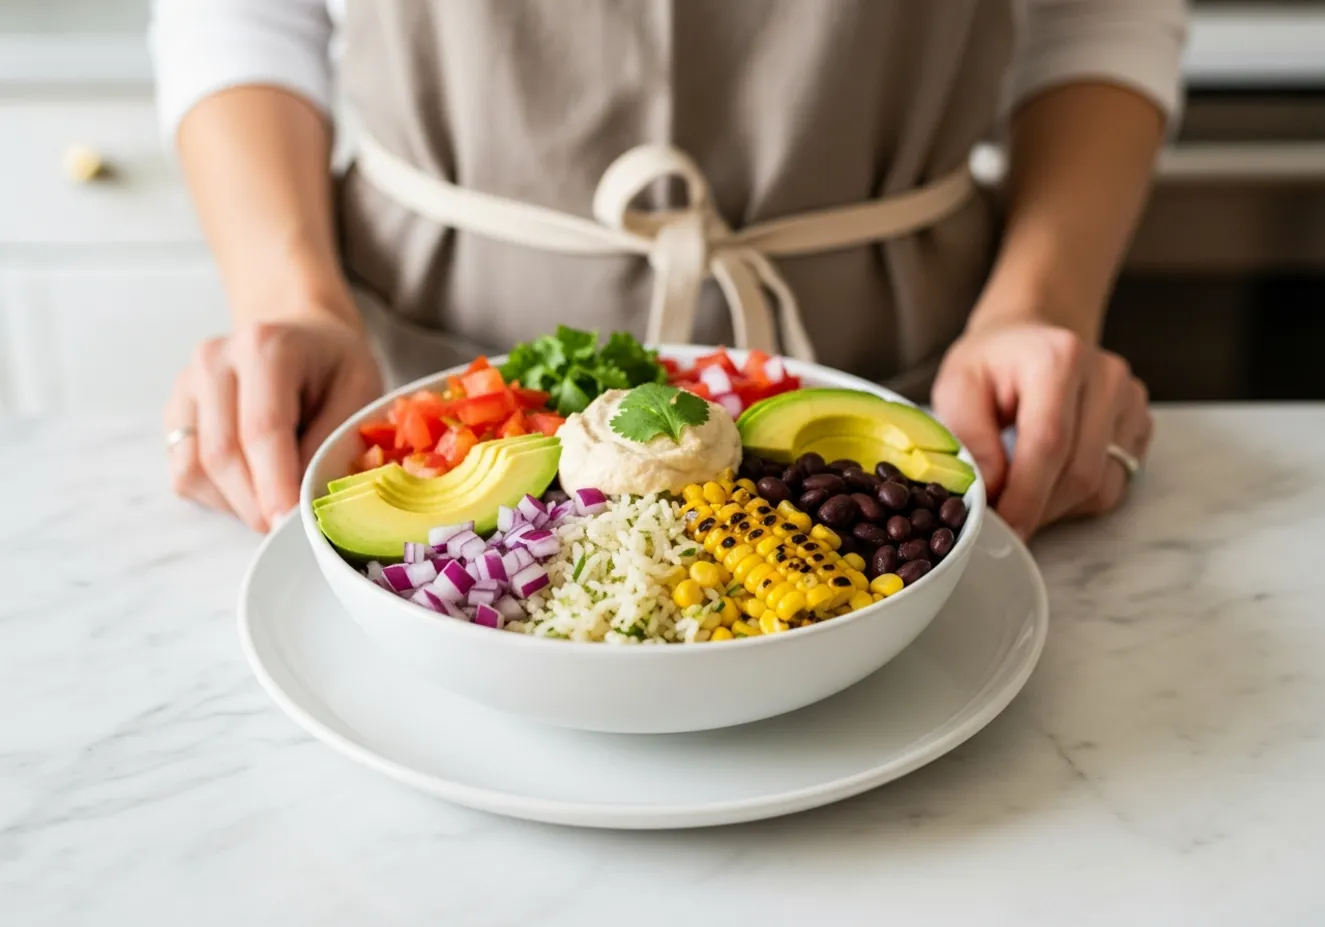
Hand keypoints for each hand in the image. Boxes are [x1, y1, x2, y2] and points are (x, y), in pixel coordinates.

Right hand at [164, 315, 382, 531]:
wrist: (302, 335)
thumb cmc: (335, 366)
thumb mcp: (359, 392)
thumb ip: (331, 441)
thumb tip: (304, 500)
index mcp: (265, 347)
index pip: (262, 429)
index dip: (274, 485)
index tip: (289, 524)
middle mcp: (214, 361)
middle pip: (223, 455)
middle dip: (257, 504)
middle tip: (292, 528)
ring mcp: (187, 387)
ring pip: (195, 470)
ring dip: (237, 504)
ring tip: (278, 501)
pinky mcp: (175, 413)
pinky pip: (184, 473)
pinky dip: (218, 496)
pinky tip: (254, 486)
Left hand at [931, 321, 1151, 539]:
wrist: (1032, 334)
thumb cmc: (992, 362)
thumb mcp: (958, 386)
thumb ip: (969, 437)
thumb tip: (986, 492)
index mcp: (1058, 359)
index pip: (1049, 444)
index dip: (1026, 497)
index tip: (1003, 530)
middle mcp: (1105, 376)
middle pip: (1080, 472)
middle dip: (1038, 509)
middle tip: (1002, 521)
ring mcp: (1130, 400)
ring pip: (1102, 485)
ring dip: (1057, 507)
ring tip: (1022, 495)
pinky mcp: (1140, 422)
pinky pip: (1116, 481)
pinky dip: (1079, 497)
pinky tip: (1050, 480)